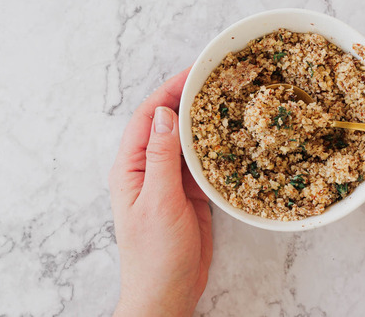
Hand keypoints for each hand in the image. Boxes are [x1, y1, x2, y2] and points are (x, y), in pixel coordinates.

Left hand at [109, 68, 212, 316]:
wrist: (167, 293)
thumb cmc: (154, 255)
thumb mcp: (157, 201)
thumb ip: (161, 157)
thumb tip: (167, 114)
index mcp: (131, 166)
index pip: (150, 116)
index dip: (170, 90)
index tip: (195, 72)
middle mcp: (149, 167)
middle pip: (170, 123)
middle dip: (190, 99)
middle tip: (218, 79)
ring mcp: (171, 180)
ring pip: (188, 140)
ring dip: (206, 120)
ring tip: (231, 98)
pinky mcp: (191, 193)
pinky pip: (203, 162)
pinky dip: (216, 147)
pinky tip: (234, 135)